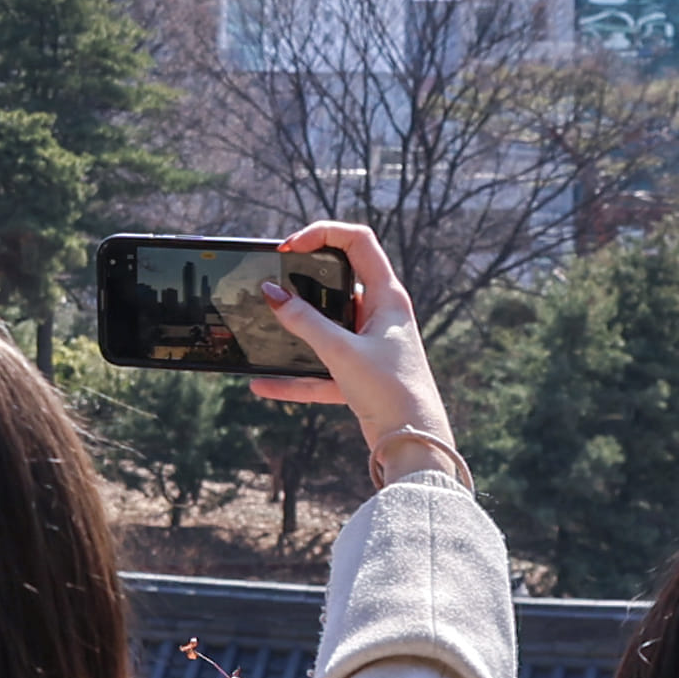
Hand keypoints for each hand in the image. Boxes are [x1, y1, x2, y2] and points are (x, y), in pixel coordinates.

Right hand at [239, 221, 451, 460]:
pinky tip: (263, 385)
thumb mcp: (342, 352)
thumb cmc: (392, 391)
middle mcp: (379, 314)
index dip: (323, 234)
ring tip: (263, 327)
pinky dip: (294, 377)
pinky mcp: (359, 373)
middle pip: (337, 280)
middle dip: (302, 281)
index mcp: (386, 297)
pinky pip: (319, 368)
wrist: (415, 443)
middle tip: (272, 282)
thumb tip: (271, 293)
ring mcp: (368, 344)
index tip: (289, 247)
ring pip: (324, 326)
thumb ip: (303, 322)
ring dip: (295, 330)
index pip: (358, 242)